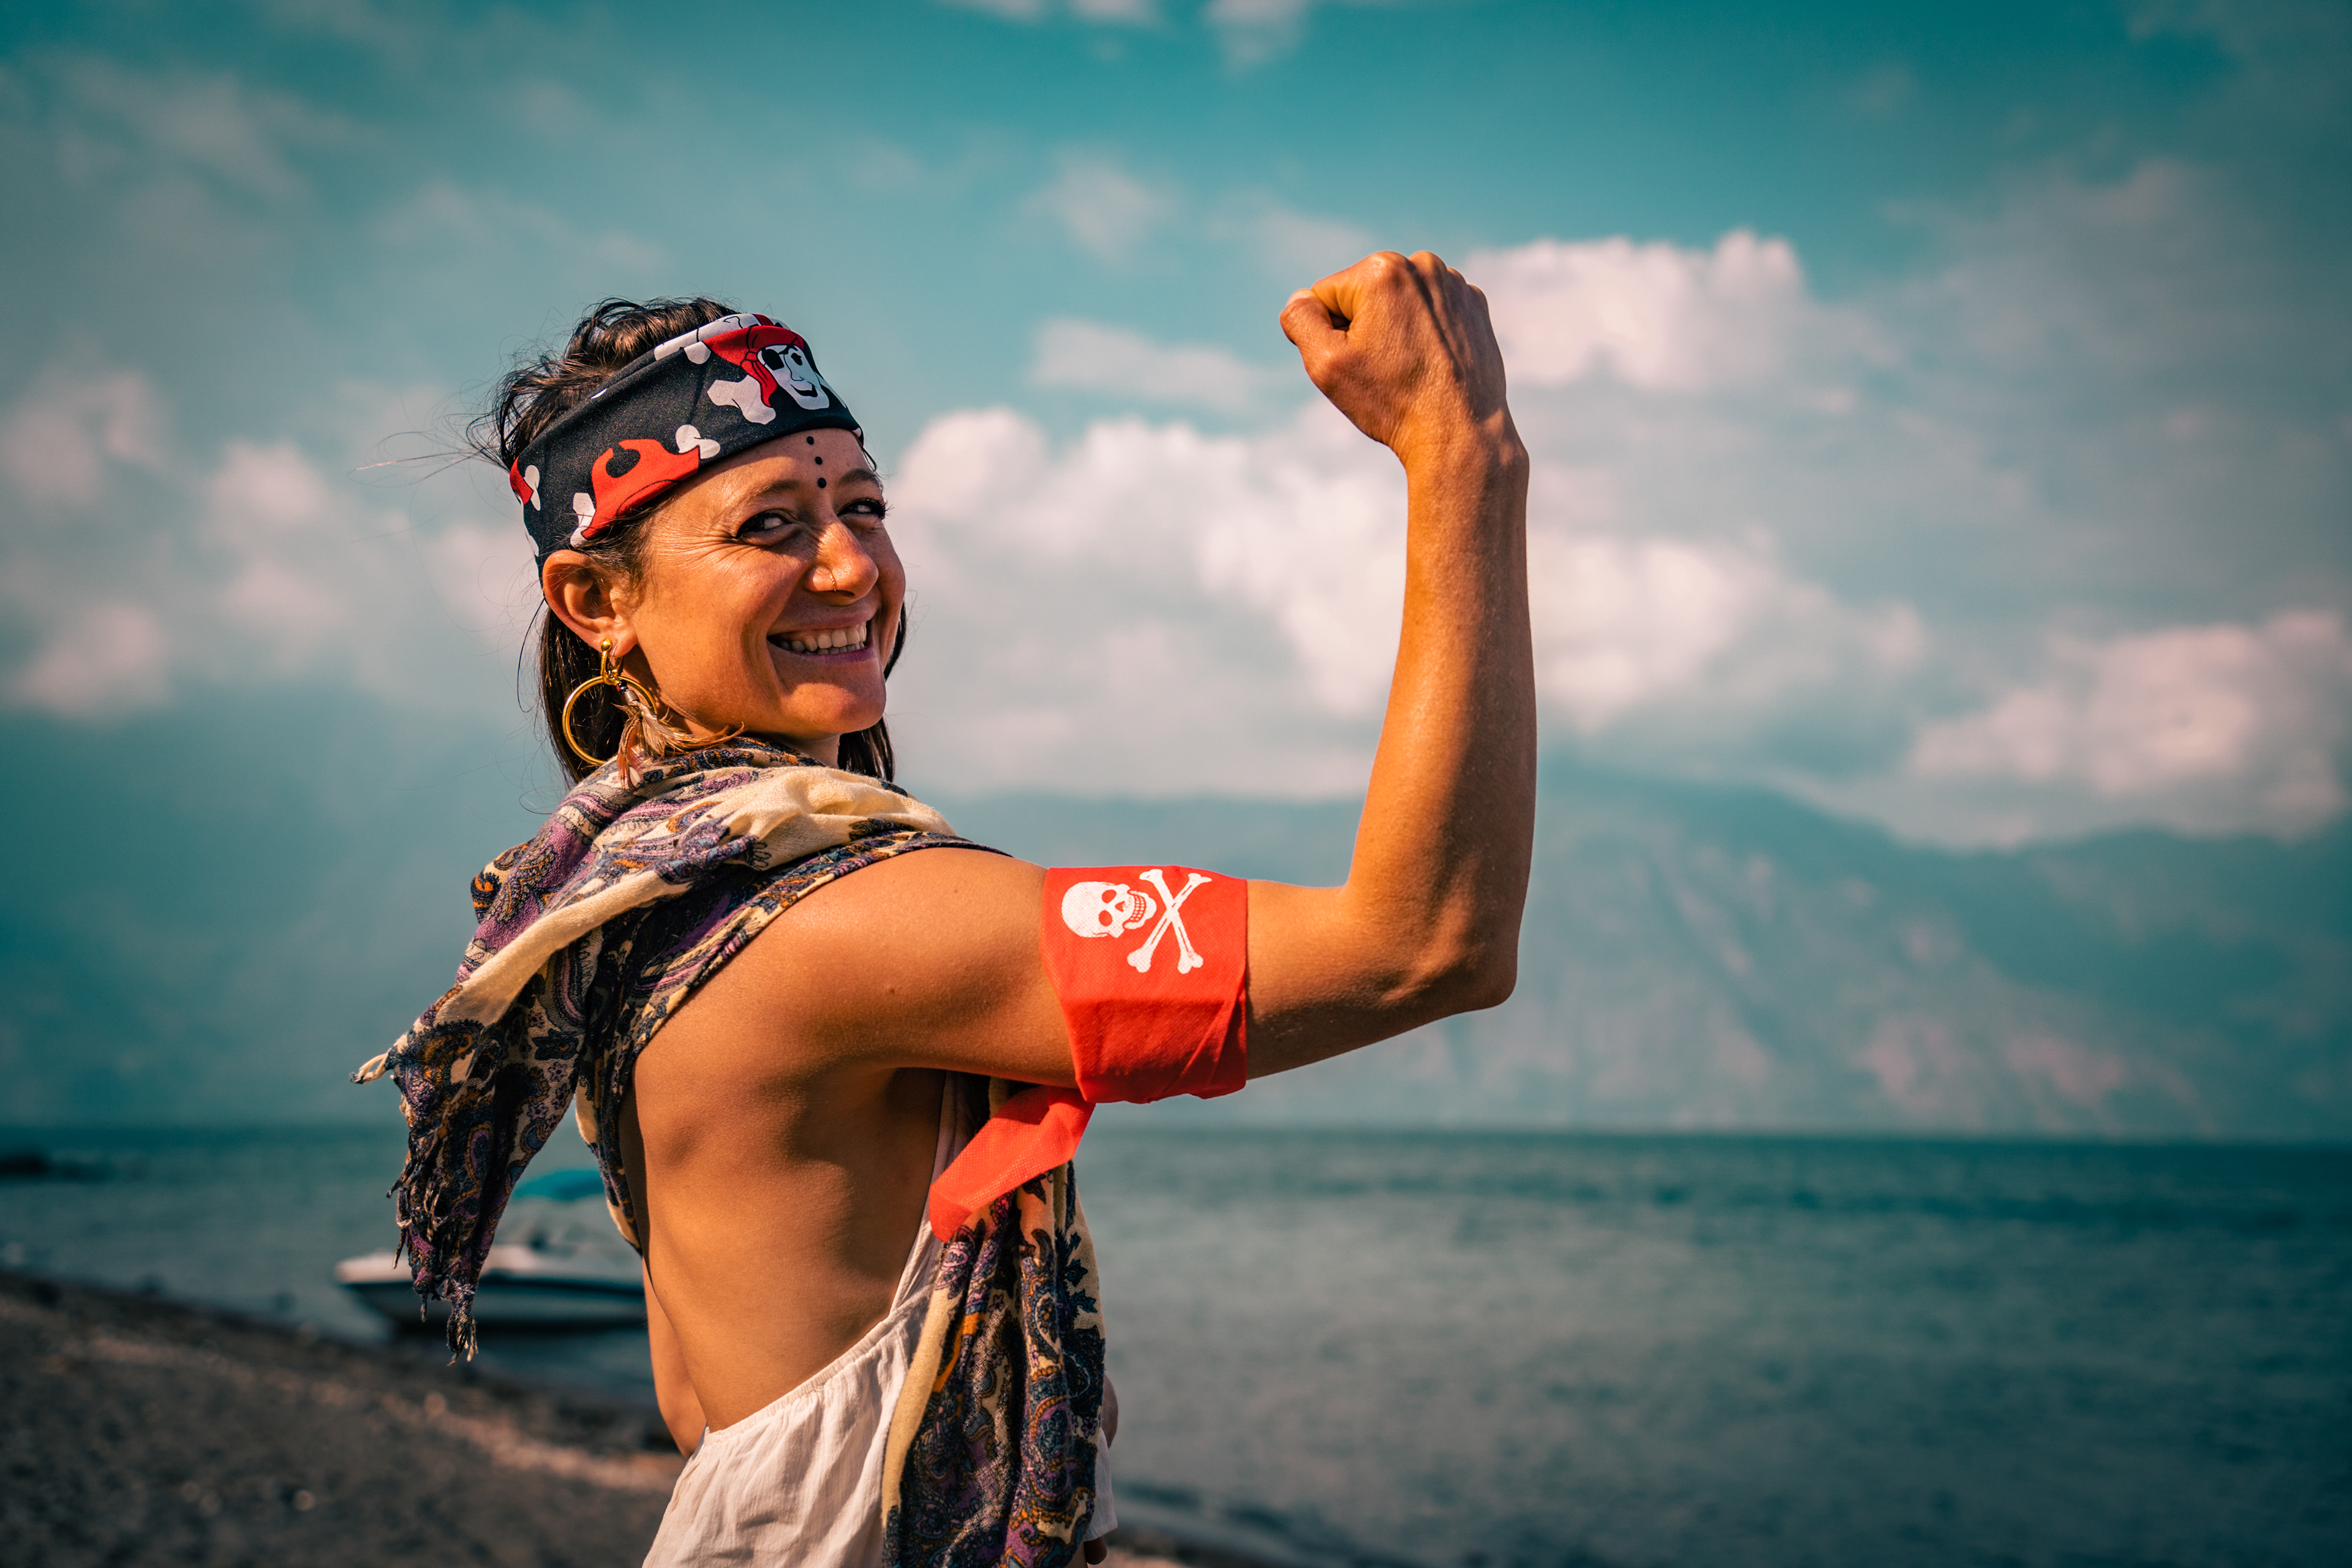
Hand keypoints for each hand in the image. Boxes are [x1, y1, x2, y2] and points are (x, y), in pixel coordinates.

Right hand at [1278, 250, 1512, 466]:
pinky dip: (1427, 333)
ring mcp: (1454, 284)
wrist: (1459, 433)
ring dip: (1395, 329)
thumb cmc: (1392, 401)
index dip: (1330, 335)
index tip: (1357, 364)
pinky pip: (1431, 312)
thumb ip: (1300, 320)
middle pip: (1365, 295)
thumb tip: (1300, 299)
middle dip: (1364, 328)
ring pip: (1399, 302)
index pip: (1326, 295)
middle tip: (1383, 370)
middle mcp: (1422, 264)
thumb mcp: (1326, 364)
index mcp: (1381, 269)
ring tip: (1410, 368)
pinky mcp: (1474, 306)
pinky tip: (1433, 363)